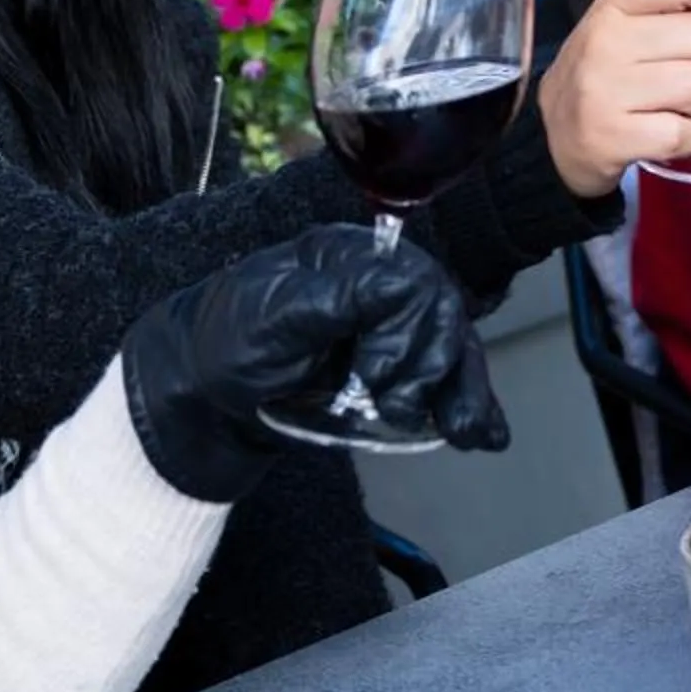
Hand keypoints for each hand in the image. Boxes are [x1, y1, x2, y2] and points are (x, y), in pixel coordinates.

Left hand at [121, 227, 507, 501]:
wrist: (204, 398)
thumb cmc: (225, 349)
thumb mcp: (268, 320)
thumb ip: (332, 299)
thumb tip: (397, 282)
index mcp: (347, 257)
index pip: (410, 281)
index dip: (403, 333)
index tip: (371, 378)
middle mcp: (378, 284)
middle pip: (442, 314)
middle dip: (428, 367)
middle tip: (392, 407)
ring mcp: (390, 326)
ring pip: (454, 346)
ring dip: (463, 390)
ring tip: (462, 432)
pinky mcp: (396, 365)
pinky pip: (448, 375)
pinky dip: (472, 403)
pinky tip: (486, 434)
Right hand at [538, 0, 690, 196]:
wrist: (554, 139)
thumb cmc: (610, 76)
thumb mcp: (631, 30)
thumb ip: (680, 11)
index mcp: (614, 6)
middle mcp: (606, 42)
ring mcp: (604, 90)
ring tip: (687, 108)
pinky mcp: (610, 136)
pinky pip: (684, 133)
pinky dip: (690, 138)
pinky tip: (669, 133)